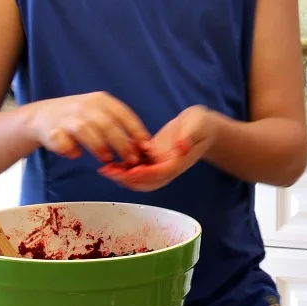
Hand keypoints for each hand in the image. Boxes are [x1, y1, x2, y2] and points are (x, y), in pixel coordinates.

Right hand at [29, 92, 150, 163]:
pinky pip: (63, 142)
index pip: (123, 114)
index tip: (146, 146)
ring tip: (107, 159)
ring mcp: (67, 117)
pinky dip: (71, 150)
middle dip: (122, 143)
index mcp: (100, 100)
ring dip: (98, 146)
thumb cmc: (78, 117)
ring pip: (85, 130)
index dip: (136, 130)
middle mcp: (84, 105)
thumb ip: (117, 126)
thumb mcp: (99, 113)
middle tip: (131, 160)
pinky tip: (75, 154)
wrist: (41, 116)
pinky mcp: (52, 130)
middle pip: (106, 124)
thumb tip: (142, 146)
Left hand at [98, 105, 215, 190]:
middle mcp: (168, 167)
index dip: (145, 174)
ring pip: (139, 176)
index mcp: (179, 162)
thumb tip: (182, 146)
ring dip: (122, 175)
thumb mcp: (197, 125)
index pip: (161, 172)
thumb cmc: (201, 124)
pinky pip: (137, 166)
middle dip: (128, 179)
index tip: (131, 171)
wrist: (201, 126)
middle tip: (109, 171)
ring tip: (105, 168)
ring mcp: (159, 164)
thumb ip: (189, 136)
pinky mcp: (153, 157)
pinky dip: (124, 166)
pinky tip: (111, 159)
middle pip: (147, 181)